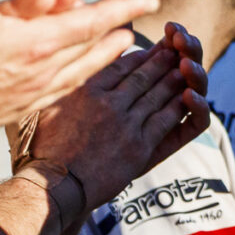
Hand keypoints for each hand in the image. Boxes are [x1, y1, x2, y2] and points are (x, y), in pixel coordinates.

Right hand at [0, 0, 160, 144]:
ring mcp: (33, 96)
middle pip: (94, 47)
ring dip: (104, 56)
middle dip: (118, 27)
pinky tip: (78, 78)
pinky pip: (61, 92)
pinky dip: (79, 79)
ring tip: (121, 45)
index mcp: (37, 43)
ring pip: (81, 72)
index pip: (93, 20)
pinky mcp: (18, 112)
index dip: (124, 7)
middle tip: (137, 15)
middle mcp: (43, 73)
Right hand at [24, 23, 209, 205]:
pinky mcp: (139, 146)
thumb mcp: (47, 105)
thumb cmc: (45, 148)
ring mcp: (125, 124)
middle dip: (162, 60)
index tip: (150, 48)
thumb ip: (66, 81)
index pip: (120, 65)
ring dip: (175, 78)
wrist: (54, 186)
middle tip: (175, 49)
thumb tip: (74, 59)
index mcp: (85, 90)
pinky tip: (189, 97)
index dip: (139, 55)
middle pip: (142, 75)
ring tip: (186, 66)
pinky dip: (180, 105)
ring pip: (157, 94)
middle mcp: (107, 103)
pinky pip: (166, 119)